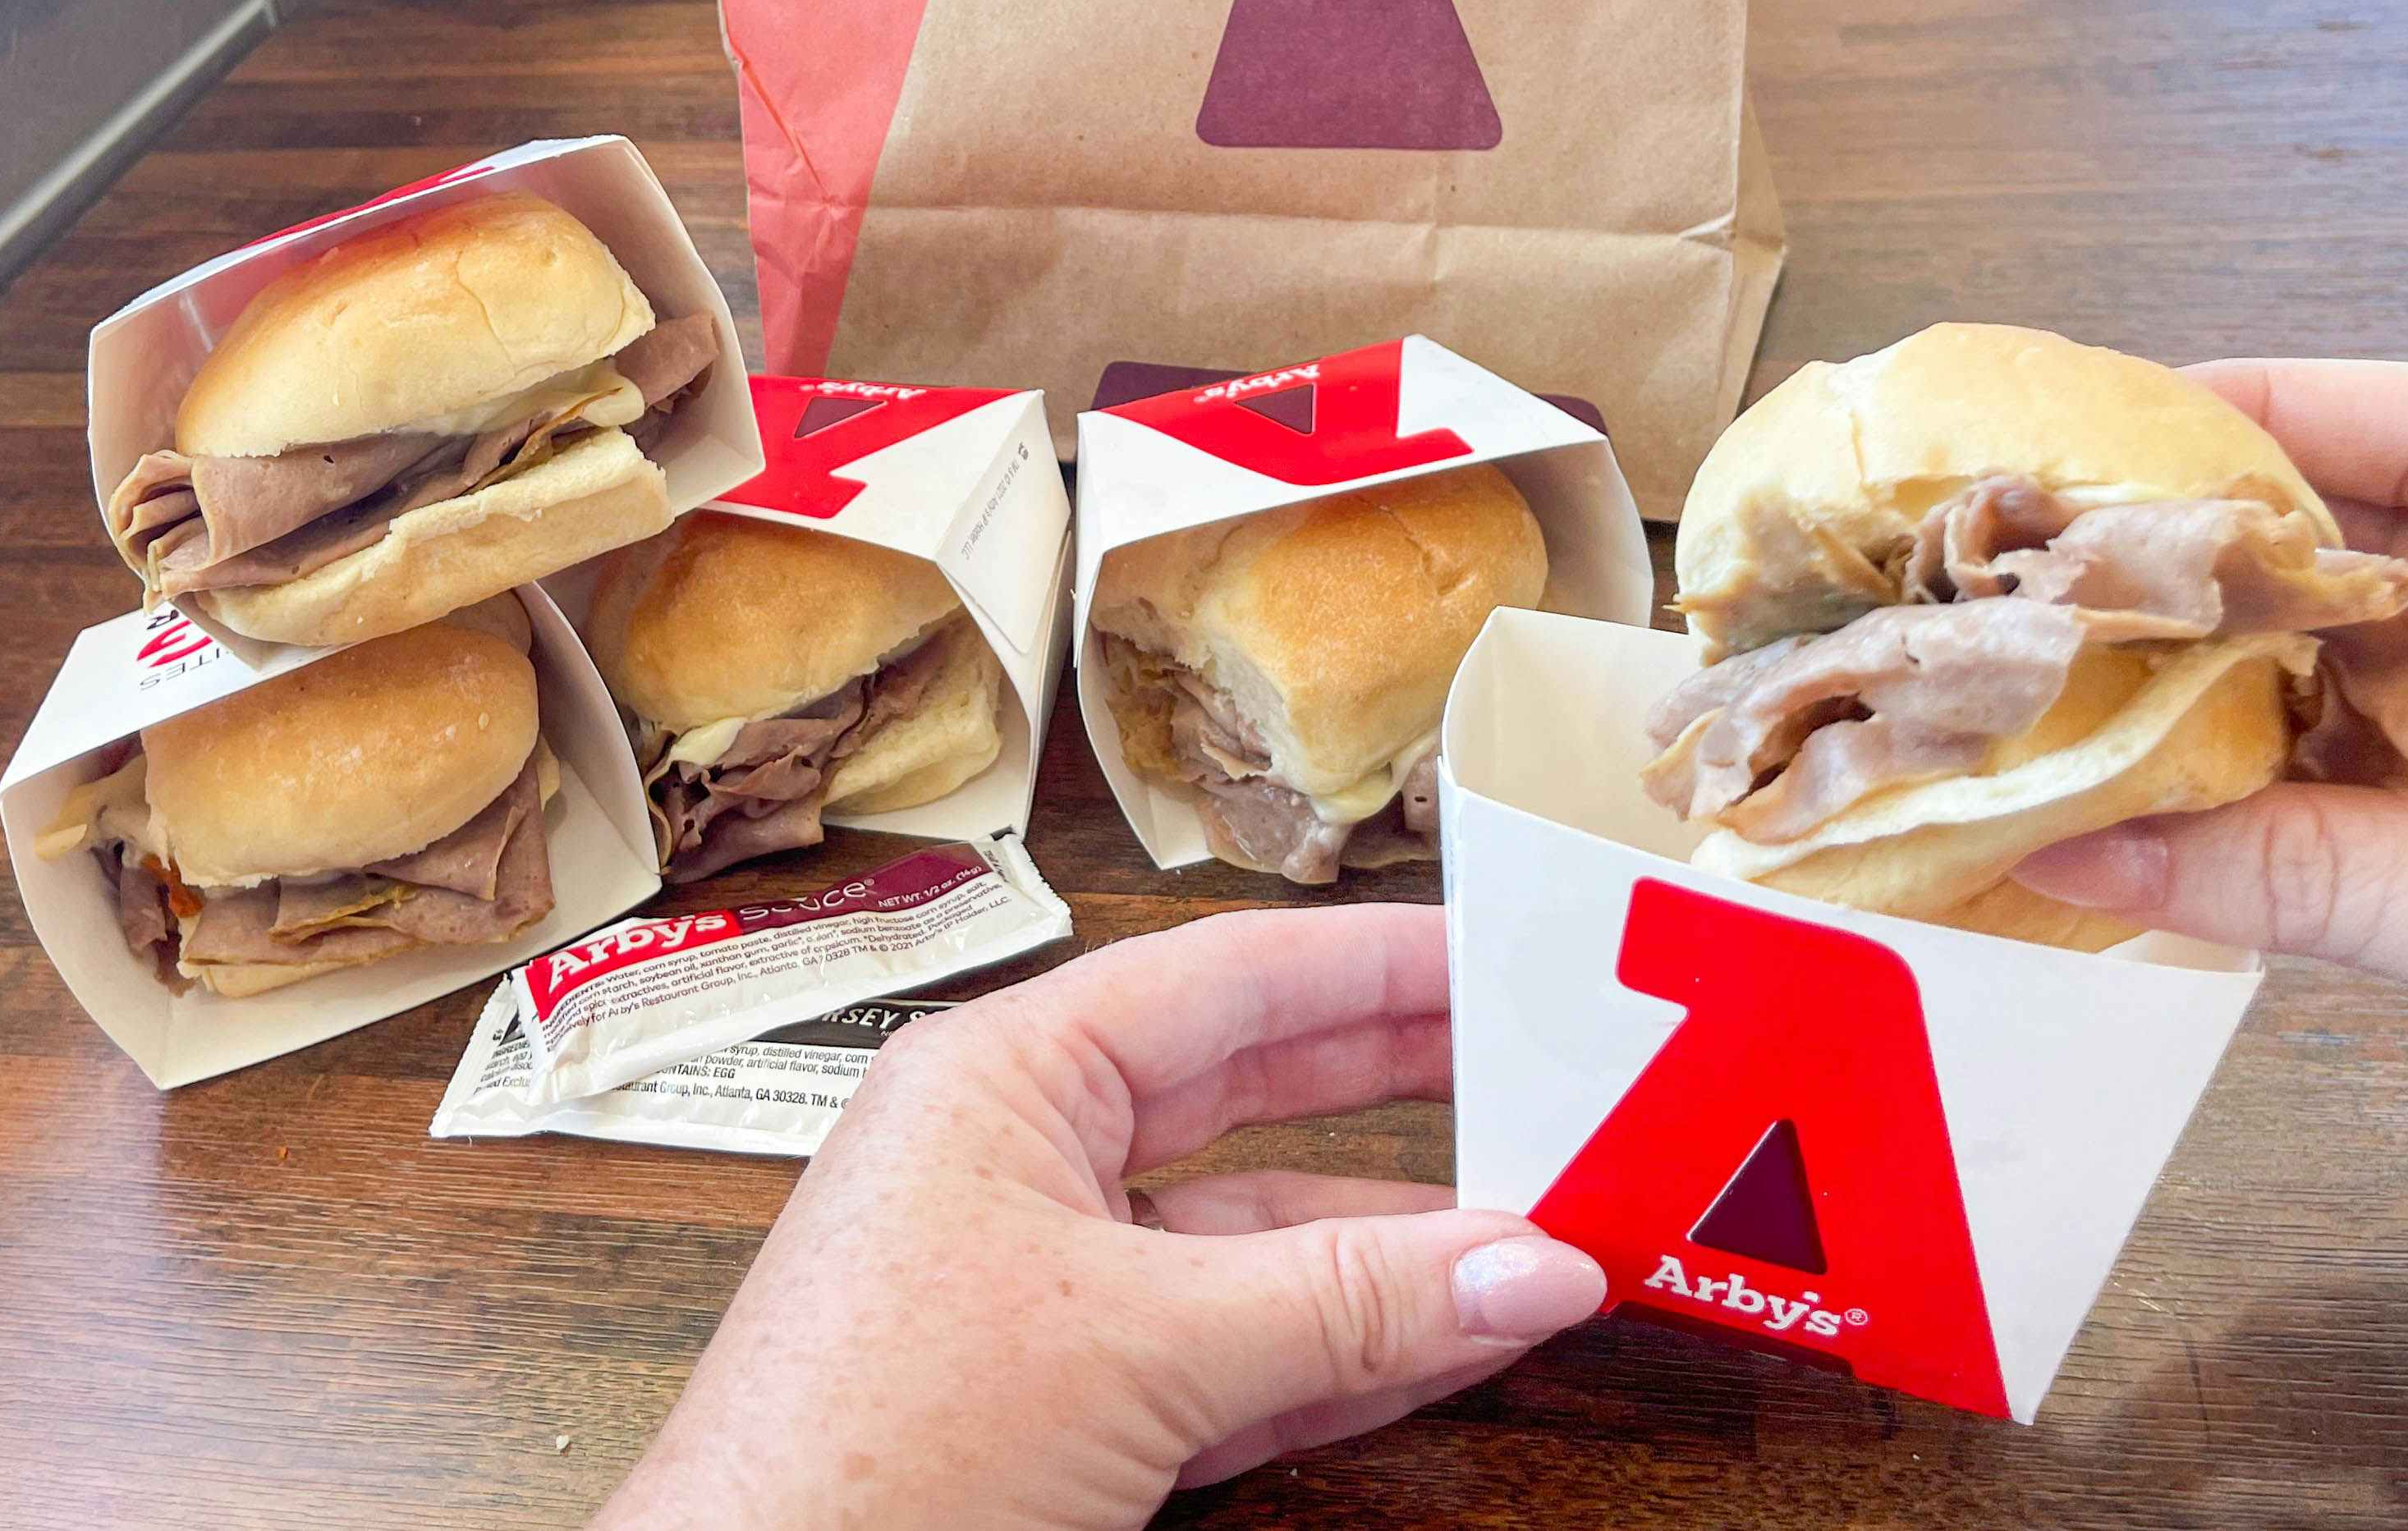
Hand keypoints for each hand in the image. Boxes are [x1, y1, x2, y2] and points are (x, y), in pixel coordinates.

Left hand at [589, 906, 1607, 1530]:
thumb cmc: (863, 1453)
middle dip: (1402, 1090)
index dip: (1373, 965)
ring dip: (1394, 1244)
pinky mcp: (1060, 1398)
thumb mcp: (1140, 1352)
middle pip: (1247, 1091)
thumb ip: (1347, 1304)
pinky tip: (1456, 1334)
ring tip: (1540, 1221)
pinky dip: (1339, 1343)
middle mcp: (1017, 1154)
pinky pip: (1228, 1342)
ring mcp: (1038, 1282)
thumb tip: (1531, 1264)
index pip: (1223, 981)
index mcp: (1002, 1078)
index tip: (1499, 954)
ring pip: (1251, 1234)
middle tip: (1543, 1065)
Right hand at [2017, 359, 2407, 1212]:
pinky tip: (2197, 826)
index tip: (2135, 420)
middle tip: (2079, 571)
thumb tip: (2095, 848)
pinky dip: (2301, 815)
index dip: (2296, 402)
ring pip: (2400, 687)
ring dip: (2257, 697)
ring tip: (2106, 697)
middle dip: (2244, 558)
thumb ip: (2333, 884)